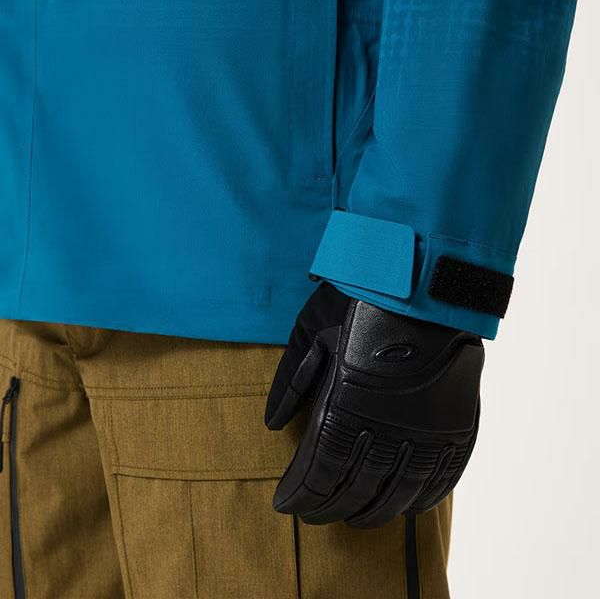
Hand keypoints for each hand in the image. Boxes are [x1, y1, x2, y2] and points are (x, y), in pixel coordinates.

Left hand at [265, 283, 483, 527]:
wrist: (424, 281)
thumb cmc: (362, 299)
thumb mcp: (312, 331)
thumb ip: (291, 380)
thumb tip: (273, 424)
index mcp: (349, 404)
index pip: (321, 470)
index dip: (303, 495)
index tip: (286, 505)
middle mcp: (390, 426)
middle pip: (358, 488)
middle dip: (331, 508)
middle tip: (315, 517)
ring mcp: (428, 428)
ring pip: (400, 491)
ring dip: (375, 512)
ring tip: (357, 519)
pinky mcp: (457, 423)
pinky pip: (442, 477)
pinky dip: (423, 499)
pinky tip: (408, 507)